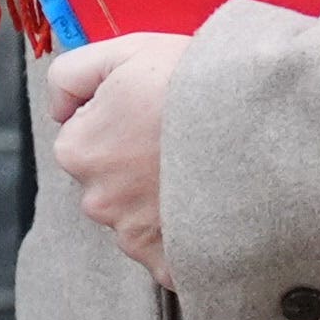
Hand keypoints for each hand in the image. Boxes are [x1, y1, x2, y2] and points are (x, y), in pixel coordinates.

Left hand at [47, 32, 193, 286]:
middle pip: (111, 182)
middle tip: (180, 141)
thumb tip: (59, 109)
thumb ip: (71, 75)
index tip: (152, 113)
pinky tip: (212, 206)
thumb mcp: (125, 53)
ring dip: (163, 201)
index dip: (119, 120)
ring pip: (140, 218)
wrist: (260, 123)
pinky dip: (189, 237)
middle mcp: (97, 200)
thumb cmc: (194, 84)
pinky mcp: (171, 266)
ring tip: (204, 169)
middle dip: (136, 166)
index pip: (84, 137)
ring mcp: (134, 237)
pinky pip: (172, 255)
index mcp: (78, 149)